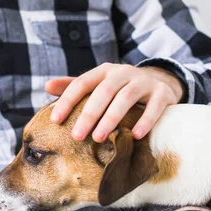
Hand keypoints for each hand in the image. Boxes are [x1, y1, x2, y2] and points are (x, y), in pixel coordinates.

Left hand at [45, 63, 183, 142]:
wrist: (161, 83)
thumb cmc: (121, 89)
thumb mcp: (99, 84)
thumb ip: (75, 86)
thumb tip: (47, 86)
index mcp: (104, 71)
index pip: (82, 83)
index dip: (67, 100)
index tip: (55, 120)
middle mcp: (123, 73)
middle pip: (104, 91)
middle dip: (89, 114)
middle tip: (77, 136)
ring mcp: (144, 82)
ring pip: (126, 97)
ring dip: (111, 118)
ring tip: (98, 138)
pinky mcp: (163, 93)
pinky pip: (154, 106)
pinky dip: (145, 120)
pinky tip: (135, 135)